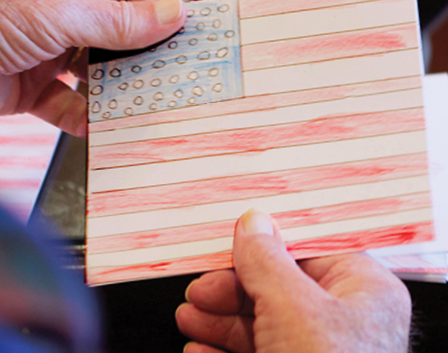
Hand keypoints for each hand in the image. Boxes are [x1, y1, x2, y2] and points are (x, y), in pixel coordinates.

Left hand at [0, 0, 184, 135]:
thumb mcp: (55, 12)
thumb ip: (116, 21)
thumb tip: (171, 15)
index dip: (156, 3)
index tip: (177, 33)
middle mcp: (61, 3)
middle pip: (120, 26)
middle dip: (140, 52)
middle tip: (165, 74)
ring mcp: (49, 45)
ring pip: (99, 67)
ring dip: (114, 87)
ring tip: (134, 103)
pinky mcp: (34, 83)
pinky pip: (71, 100)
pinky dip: (83, 114)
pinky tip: (93, 124)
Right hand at [175, 209, 410, 352]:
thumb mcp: (292, 305)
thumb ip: (266, 260)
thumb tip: (253, 224)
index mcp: (361, 290)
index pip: (306, 250)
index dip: (263, 243)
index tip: (228, 240)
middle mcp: (343, 322)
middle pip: (275, 289)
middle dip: (228, 292)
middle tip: (199, 292)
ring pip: (260, 326)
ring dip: (217, 323)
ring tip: (189, 319)